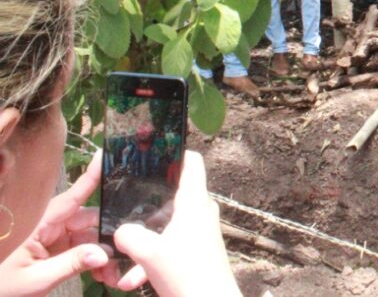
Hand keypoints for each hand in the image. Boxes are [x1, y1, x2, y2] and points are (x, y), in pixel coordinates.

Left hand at [0, 152, 116, 296]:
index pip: (73, 197)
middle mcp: (50, 225)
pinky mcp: (57, 251)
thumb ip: (70, 265)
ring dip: (104, 254)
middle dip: (110, 236)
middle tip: (126, 256)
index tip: (106, 155)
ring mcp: (55, 238)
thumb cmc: (2, 287)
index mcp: (41, 224)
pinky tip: (104, 275)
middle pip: (89, 220)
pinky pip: (84, 250)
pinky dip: (95, 261)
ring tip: (115, 275)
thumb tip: (104, 254)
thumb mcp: (36, 279)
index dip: (92, 175)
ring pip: (90, 237)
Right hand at [114, 151, 239, 295]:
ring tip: (120, 261)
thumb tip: (120, 231)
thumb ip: (129, 235)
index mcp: (194, 202)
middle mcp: (200, 212)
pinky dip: (151, 260)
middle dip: (147, 204)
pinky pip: (170, 247)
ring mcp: (200, 232)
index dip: (174, 154)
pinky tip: (130, 280)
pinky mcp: (196, 251)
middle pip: (173, 195)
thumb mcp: (149, 252)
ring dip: (144, 242)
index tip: (152, 154)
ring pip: (167, 226)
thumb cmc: (187, 274)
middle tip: (123, 206)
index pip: (191, 163)